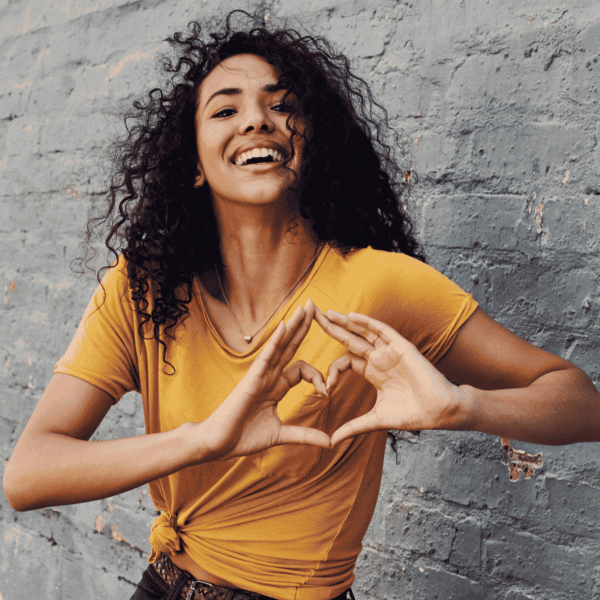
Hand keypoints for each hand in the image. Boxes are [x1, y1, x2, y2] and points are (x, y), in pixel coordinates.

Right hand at [197, 300, 329, 461]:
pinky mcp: (252, 378)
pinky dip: (276, 340)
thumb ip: (305, 435)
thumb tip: (329, 442)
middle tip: (316, 305)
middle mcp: (270, 376)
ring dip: (294, 325)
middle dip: (304, 326)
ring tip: (307, 306)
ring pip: (281, 344)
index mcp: (277, 387)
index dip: (318, 377)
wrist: (218, 444)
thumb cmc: (243, 437)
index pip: (303, 370)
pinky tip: (285, 325)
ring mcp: (261, 375)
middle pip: (291, 345)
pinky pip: (267, 355)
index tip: (327, 393)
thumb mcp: (281, 435)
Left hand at [314, 308, 462, 444]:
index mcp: (372, 372)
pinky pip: (381, 330)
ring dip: (344, 321)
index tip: (325, 388)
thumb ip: (353, 427)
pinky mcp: (401, 347)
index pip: (345, 361)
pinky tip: (349, 316)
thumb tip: (331, 442)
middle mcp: (379, 358)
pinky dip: (366, 322)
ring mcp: (389, 351)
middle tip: (311, 315)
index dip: (332, 371)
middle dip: (330, 328)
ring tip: (325, 312)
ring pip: (363, 331)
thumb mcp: (375, 420)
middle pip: (349, 339)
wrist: (438, 412)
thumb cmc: (412, 414)